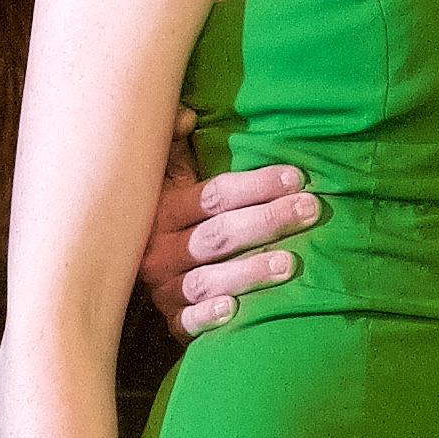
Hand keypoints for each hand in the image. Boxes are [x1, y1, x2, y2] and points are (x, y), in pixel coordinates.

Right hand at [140, 110, 315, 337]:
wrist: (128, 276)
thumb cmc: (174, 222)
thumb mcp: (169, 181)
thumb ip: (176, 146)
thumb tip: (186, 114)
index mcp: (163, 210)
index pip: (214, 195)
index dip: (256, 185)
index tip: (297, 177)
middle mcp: (159, 249)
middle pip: (218, 234)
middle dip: (267, 220)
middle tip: (310, 210)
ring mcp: (165, 288)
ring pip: (208, 278)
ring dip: (250, 270)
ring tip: (290, 263)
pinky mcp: (173, 322)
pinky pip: (189, 322)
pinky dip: (210, 316)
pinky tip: (235, 309)